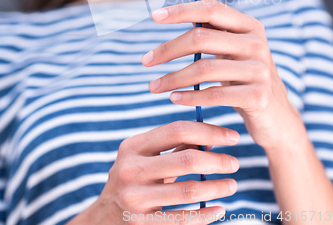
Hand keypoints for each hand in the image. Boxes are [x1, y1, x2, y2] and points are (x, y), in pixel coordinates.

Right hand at [92, 121, 238, 223]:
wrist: (102, 221)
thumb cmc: (133, 182)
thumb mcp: (146, 159)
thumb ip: (175, 147)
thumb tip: (212, 136)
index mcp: (133, 146)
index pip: (177, 129)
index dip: (209, 130)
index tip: (232, 136)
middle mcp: (131, 170)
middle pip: (187, 159)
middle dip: (217, 161)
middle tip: (235, 163)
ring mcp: (135, 199)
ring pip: (189, 191)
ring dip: (216, 187)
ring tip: (232, 185)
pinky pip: (183, 220)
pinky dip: (206, 214)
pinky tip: (220, 209)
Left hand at [142, 0, 302, 152]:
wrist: (276, 117)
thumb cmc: (244, 79)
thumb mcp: (234, 51)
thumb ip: (212, 33)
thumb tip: (172, 14)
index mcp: (249, 26)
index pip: (212, 9)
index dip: (182, 10)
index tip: (155, 16)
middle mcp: (256, 43)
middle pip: (201, 38)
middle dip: (168, 49)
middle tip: (145, 60)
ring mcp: (260, 70)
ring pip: (204, 68)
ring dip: (172, 78)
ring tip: (153, 86)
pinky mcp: (258, 96)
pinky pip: (215, 94)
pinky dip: (190, 97)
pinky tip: (174, 99)